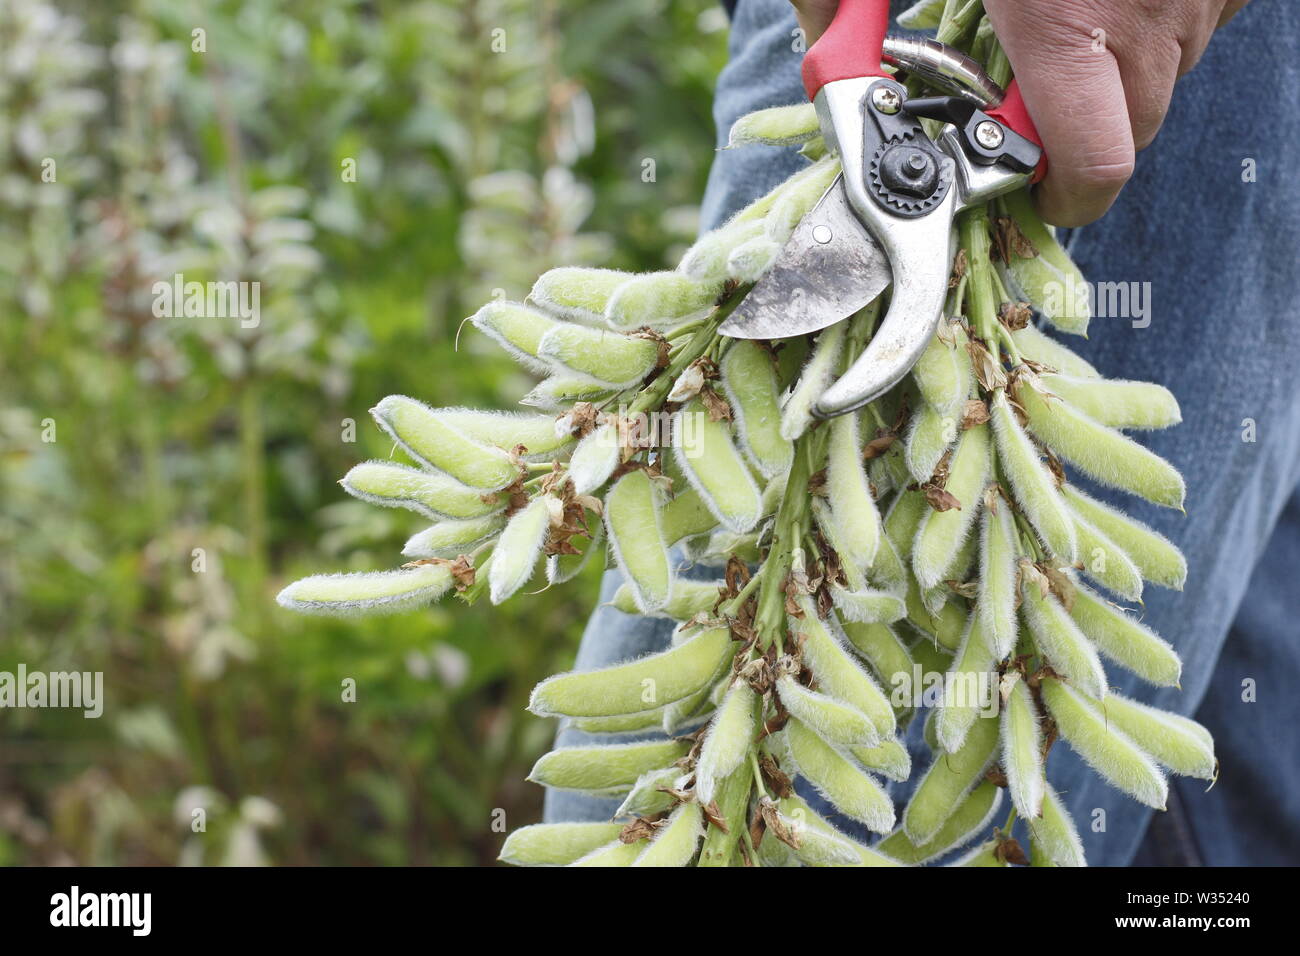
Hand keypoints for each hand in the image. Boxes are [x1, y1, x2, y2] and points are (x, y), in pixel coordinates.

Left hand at [790, 1, 1249, 226]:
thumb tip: (825, 54)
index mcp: (1066, 21)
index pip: (1098, 164)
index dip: (1064, 197)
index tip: (1031, 191)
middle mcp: (1151, 11)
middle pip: (1133, 129)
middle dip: (1077, 135)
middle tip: (1027, 103)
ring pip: (1168, 72)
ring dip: (1114, 70)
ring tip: (1064, 17)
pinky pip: (1196, 18)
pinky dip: (1151, 17)